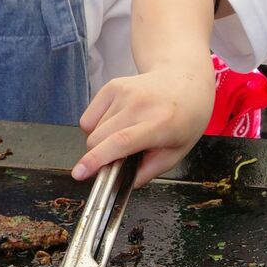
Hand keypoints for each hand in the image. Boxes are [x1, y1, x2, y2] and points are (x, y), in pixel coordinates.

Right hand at [72, 63, 215, 186]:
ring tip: (125, 134)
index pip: (121, 141)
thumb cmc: (183, 120)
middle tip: (118, 158)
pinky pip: (88, 118)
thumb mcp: (175, 154)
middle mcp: (140, 104)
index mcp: (160, 124)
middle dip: (99, 156)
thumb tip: (118, 183)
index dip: (97, 159)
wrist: (185, 83)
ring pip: (91, 130)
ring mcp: (124, 92)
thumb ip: (146, 173)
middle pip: (99, 138)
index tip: (80, 173)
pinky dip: (96, 127)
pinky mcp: (112, 86)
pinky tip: (116, 124)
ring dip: (101, 141)